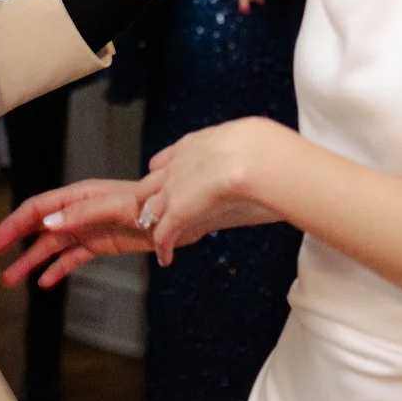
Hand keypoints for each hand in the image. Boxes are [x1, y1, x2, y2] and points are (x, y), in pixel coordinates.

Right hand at [0, 180, 152, 287]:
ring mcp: (87, 229)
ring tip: (12, 278)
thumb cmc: (148, 204)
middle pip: (37, 227)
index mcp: (77, 196)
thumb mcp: (114, 206)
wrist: (175, 219)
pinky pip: (71, 258)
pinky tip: (45, 282)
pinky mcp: (98, 245)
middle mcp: (77, 212)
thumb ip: (80, 213)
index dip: (13, 223)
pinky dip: (57, 270)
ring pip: (50, 247)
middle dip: (14, 242)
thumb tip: (46, 222)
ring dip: (30, 261)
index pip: (36, 208)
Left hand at [139, 119, 279, 264]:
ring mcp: (172, 192)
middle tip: (154, 213)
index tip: (167, 184)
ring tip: (157, 237)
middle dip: (147, 199)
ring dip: (152, 224)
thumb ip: (236, 148)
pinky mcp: (177, 213)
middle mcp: (174, 168)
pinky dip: (163, 248)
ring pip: (149, 211)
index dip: (161, 175)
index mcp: (188, 148)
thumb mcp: (240, 141)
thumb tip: (254, 150)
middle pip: (146, 186)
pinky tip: (166, 258)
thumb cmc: (255, 147)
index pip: (160, 163)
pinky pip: (162, 235)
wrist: (249, 157)